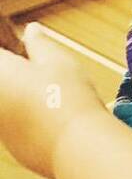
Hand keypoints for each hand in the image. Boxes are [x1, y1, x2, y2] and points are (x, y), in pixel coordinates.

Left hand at [0, 22, 104, 178]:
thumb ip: (39, 43)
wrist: (77, 146)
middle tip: (42, 73)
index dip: (10, 51)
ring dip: (21, 99)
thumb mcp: (57, 60)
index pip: (0, 56)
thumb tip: (31, 30)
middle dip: (16, 76)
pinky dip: (29, 121)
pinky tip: (54, 119)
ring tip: (51, 96)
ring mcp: (0, 128)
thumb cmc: (68, 96)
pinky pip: (16, 128)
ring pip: (8, 106)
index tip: (22, 49)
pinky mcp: (13, 148)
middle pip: (4, 82)